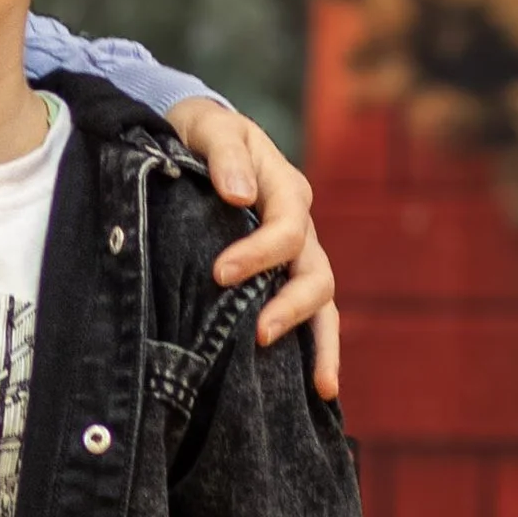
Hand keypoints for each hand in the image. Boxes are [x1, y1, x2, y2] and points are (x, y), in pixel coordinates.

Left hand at [164, 99, 341, 402]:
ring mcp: (296, 255)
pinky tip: (315, 389)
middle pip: (316, 273)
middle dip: (291, 307)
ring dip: (321, 343)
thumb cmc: (200, 131)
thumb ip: (225, 154)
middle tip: (259, 333)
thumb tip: (241, 195)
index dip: (260, 254)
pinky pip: (308, 315)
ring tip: (319, 386)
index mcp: (286, 188)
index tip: (220, 273)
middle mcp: (300, 226)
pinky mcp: (281, 276)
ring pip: (323, 302)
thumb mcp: (210, 127)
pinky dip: (314, 349)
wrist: (194, 134)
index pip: (288, 229)